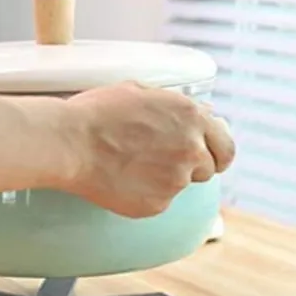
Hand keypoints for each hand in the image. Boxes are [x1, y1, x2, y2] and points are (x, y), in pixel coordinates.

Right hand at [61, 81, 234, 218]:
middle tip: (164, 163)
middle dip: (192, 167)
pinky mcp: (157, 204)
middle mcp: (191, 149)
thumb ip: (175, 104)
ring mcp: (176, 180)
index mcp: (191, 117)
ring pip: (179, 185)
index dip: (216, 152)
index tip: (208, 157)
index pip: (225, 145)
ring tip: (130, 165)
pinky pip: (157, 201)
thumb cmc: (97, 112)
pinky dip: (144, 194)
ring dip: (163, 178)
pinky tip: (121, 179)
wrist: (71, 142)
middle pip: (208, 170)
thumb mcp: (140, 91)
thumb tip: (199, 110)